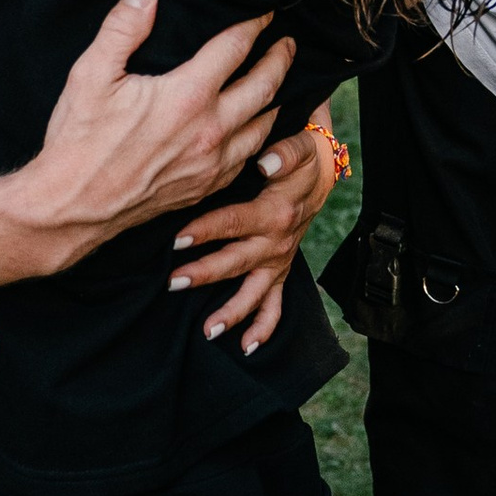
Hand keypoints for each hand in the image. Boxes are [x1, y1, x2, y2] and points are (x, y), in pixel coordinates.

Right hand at [11, 0, 292, 257]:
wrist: (73, 206)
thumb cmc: (79, 140)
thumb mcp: (91, 74)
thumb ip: (122, 29)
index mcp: (187, 95)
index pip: (235, 48)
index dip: (254, 25)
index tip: (265, 12)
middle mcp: (210, 129)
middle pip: (263, 86)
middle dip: (279, 60)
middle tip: (288, 43)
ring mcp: (211, 162)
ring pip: (263, 126)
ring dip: (276, 99)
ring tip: (280, 84)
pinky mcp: (204, 186)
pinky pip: (247, 159)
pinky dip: (260, 138)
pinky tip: (256, 131)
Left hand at [169, 123, 330, 356]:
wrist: (322, 171)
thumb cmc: (302, 156)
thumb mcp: (299, 147)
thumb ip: (284, 153)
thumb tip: (265, 161)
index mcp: (274, 213)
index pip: (233, 223)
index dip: (205, 230)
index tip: (176, 239)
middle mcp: (276, 242)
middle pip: (236, 263)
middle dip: (204, 274)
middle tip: (173, 283)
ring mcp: (278, 261)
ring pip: (254, 294)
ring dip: (231, 313)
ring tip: (207, 331)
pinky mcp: (281, 271)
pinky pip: (276, 307)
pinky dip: (263, 329)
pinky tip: (246, 348)